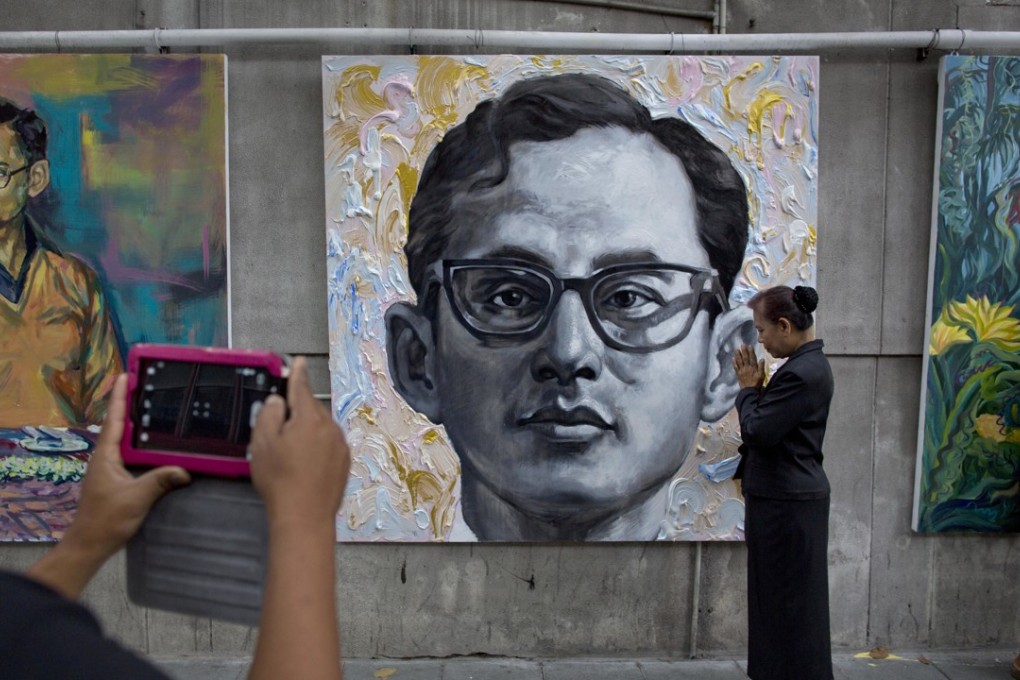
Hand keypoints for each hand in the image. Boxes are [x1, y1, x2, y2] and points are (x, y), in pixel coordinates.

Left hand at [28, 374, 190, 598]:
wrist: (89, 544)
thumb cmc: (106, 520)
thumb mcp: (136, 498)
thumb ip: (159, 481)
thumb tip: (185, 470)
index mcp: (106, 456)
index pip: (114, 420)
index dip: (119, 397)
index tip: (125, 375)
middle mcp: (106, 458)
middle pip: (119, 425)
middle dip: (130, 404)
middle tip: (145, 385)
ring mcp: (110, 469)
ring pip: (125, 440)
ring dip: (136, 424)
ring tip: (153, 408)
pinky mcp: (117, 480)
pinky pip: (131, 455)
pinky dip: (142, 444)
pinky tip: (156, 445)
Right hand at [249, 357, 351, 527]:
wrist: (304, 516)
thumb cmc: (280, 480)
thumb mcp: (262, 443)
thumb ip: (269, 415)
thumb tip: (278, 402)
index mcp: (309, 418)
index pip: (301, 388)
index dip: (297, 374)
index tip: (299, 362)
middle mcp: (330, 427)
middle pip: (310, 410)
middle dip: (296, 414)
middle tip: (278, 433)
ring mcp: (340, 445)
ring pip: (320, 428)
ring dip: (307, 433)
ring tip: (289, 457)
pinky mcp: (344, 462)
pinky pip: (328, 445)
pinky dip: (317, 449)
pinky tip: (303, 466)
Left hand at [732, 343, 764, 389]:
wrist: (749, 391)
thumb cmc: (757, 384)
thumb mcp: (762, 376)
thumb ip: (761, 367)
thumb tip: (762, 359)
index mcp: (753, 368)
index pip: (752, 358)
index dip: (751, 352)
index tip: (750, 346)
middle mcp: (747, 368)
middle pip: (745, 358)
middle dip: (744, 351)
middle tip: (742, 345)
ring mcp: (742, 371)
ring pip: (739, 361)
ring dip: (738, 355)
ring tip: (737, 349)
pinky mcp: (738, 374)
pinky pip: (735, 367)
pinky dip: (734, 362)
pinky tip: (733, 358)